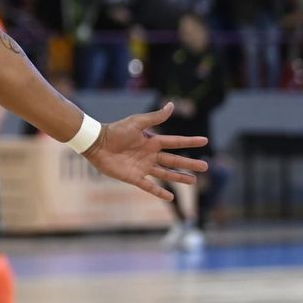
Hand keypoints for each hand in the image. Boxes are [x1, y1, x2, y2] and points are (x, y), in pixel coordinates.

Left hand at [83, 102, 208, 200]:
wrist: (96, 143)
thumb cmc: (115, 130)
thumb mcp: (136, 122)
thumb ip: (155, 117)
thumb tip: (172, 105)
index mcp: (152, 141)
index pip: (175, 142)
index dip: (189, 142)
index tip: (205, 141)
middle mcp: (150, 155)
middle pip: (174, 160)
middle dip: (189, 164)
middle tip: (206, 167)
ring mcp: (143, 166)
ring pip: (165, 173)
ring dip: (179, 177)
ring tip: (193, 181)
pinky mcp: (133, 177)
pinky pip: (149, 186)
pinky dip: (159, 192)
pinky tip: (170, 197)